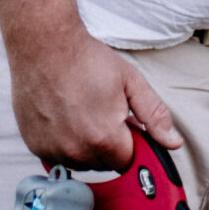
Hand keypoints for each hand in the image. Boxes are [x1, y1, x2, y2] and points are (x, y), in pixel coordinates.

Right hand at [6, 26, 181, 171]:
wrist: (44, 45)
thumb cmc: (86, 59)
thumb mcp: (131, 81)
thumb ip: (155, 115)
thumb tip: (173, 143)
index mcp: (104, 138)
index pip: (128, 161)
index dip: (130, 143)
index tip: (125, 125)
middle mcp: (76, 151)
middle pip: (104, 164)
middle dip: (109, 145)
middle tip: (103, 113)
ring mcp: (53, 150)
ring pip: (80, 162)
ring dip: (85, 147)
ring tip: (82, 112)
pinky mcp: (35, 145)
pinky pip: (57, 156)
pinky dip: (63, 143)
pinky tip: (64, 117)